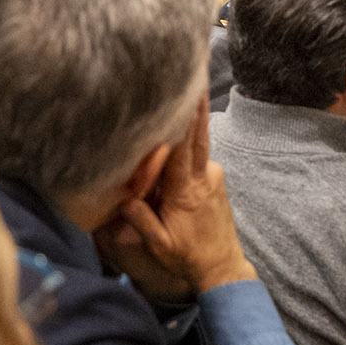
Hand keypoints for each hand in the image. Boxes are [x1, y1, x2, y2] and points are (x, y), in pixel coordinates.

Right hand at [101, 96, 254, 296]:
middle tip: (196, 77)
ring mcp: (213, 178)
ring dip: (193, 120)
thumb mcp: (159, 245)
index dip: (182, 122)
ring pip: (199, 144)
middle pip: (198, 136)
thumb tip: (123, 197)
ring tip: (188, 91)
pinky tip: (180, 131)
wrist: (223, 267)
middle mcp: (203, 179)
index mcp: (186, 192)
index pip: (182, 150)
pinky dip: (190, 144)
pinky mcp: (216, 181)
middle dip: (197, 106)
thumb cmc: (187, 257)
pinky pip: (199, 157)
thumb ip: (141, 219)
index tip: (183, 96)